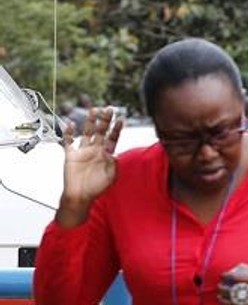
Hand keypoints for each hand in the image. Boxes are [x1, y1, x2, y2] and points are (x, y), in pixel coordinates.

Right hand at [58, 108, 122, 225]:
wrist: (80, 196)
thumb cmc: (96, 188)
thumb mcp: (111, 176)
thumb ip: (114, 164)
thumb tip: (115, 154)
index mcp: (106, 154)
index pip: (113, 138)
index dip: (117, 129)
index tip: (121, 119)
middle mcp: (95, 150)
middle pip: (101, 131)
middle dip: (105, 120)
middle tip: (109, 108)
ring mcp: (83, 151)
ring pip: (87, 132)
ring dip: (90, 122)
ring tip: (94, 110)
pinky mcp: (70, 155)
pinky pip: (68, 141)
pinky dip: (68, 133)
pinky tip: (71, 124)